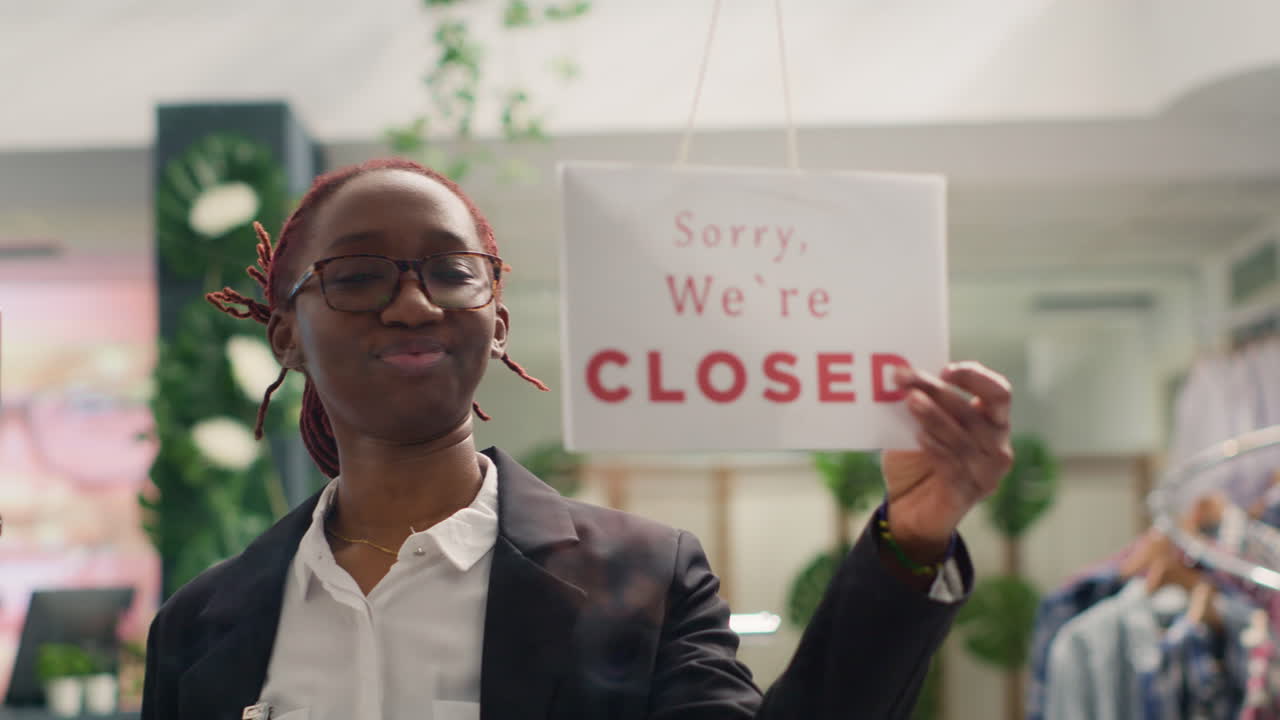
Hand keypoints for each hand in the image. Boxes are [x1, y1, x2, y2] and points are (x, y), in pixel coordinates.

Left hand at [881, 362, 1013, 557]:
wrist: (907, 510)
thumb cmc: (916, 461)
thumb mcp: (918, 427)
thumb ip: (920, 404)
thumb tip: (901, 374)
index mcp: (992, 424)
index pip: (999, 393)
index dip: (975, 377)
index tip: (944, 370)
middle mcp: (997, 447)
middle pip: (972, 411)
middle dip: (936, 390)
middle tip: (903, 378)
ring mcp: (987, 474)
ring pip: (962, 438)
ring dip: (934, 416)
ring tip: (909, 400)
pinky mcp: (968, 494)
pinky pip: (953, 466)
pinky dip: (936, 448)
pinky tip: (919, 436)